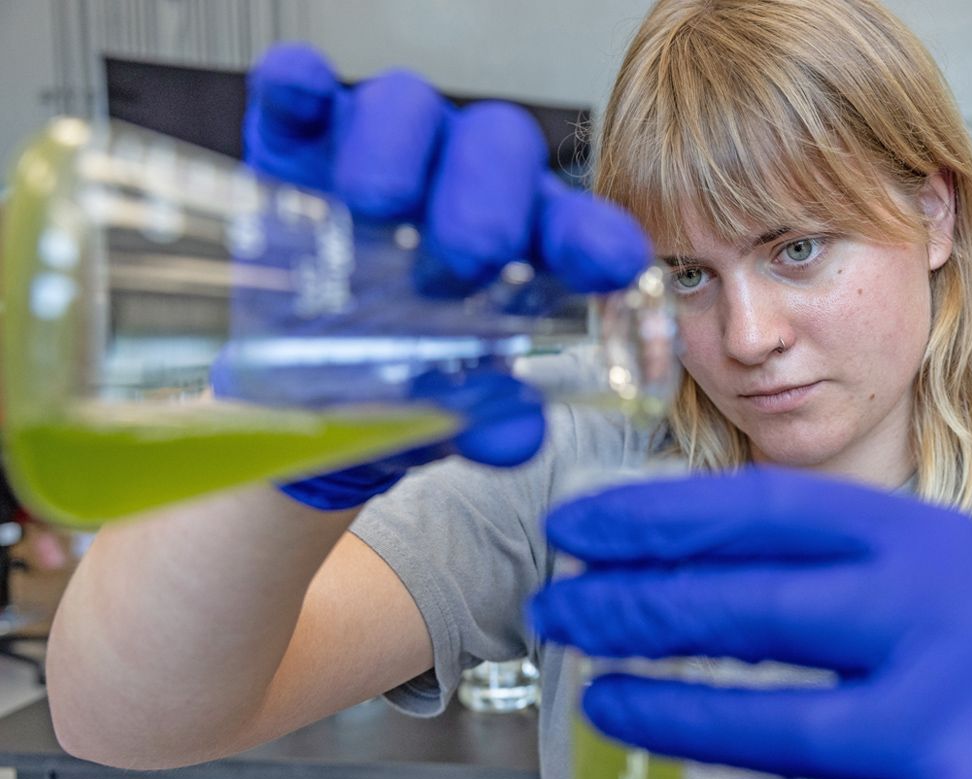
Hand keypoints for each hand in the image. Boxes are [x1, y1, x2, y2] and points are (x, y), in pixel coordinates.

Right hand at [240, 43, 651, 507]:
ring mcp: (383, 149)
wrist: (294, 383)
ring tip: (376, 209)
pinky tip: (298, 96)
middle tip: (459, 265)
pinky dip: (300, 85)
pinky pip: (302, 88)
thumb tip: (516, 434)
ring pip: (411, 104)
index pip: (578, 227)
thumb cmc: (394, 379)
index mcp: (523, 247)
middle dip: (488, 202)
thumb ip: (484, 422)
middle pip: (502, 143)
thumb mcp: (440, 412)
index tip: (611, 262)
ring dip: (400, 150)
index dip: (597, 237)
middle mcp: (463, 182)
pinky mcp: (300, 135)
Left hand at [530, 469, 971, 778]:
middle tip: (562, 610)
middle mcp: (950, 619)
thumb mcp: (911, 577)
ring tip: (605, 700)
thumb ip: (808, 561)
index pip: (769, 511)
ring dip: (674, 715)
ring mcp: (962, 725)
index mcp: (926, 543)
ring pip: (785, 727)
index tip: (577, 528)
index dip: (656, 516)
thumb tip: (656, 560)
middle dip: (638, 608)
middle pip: (762, 607)